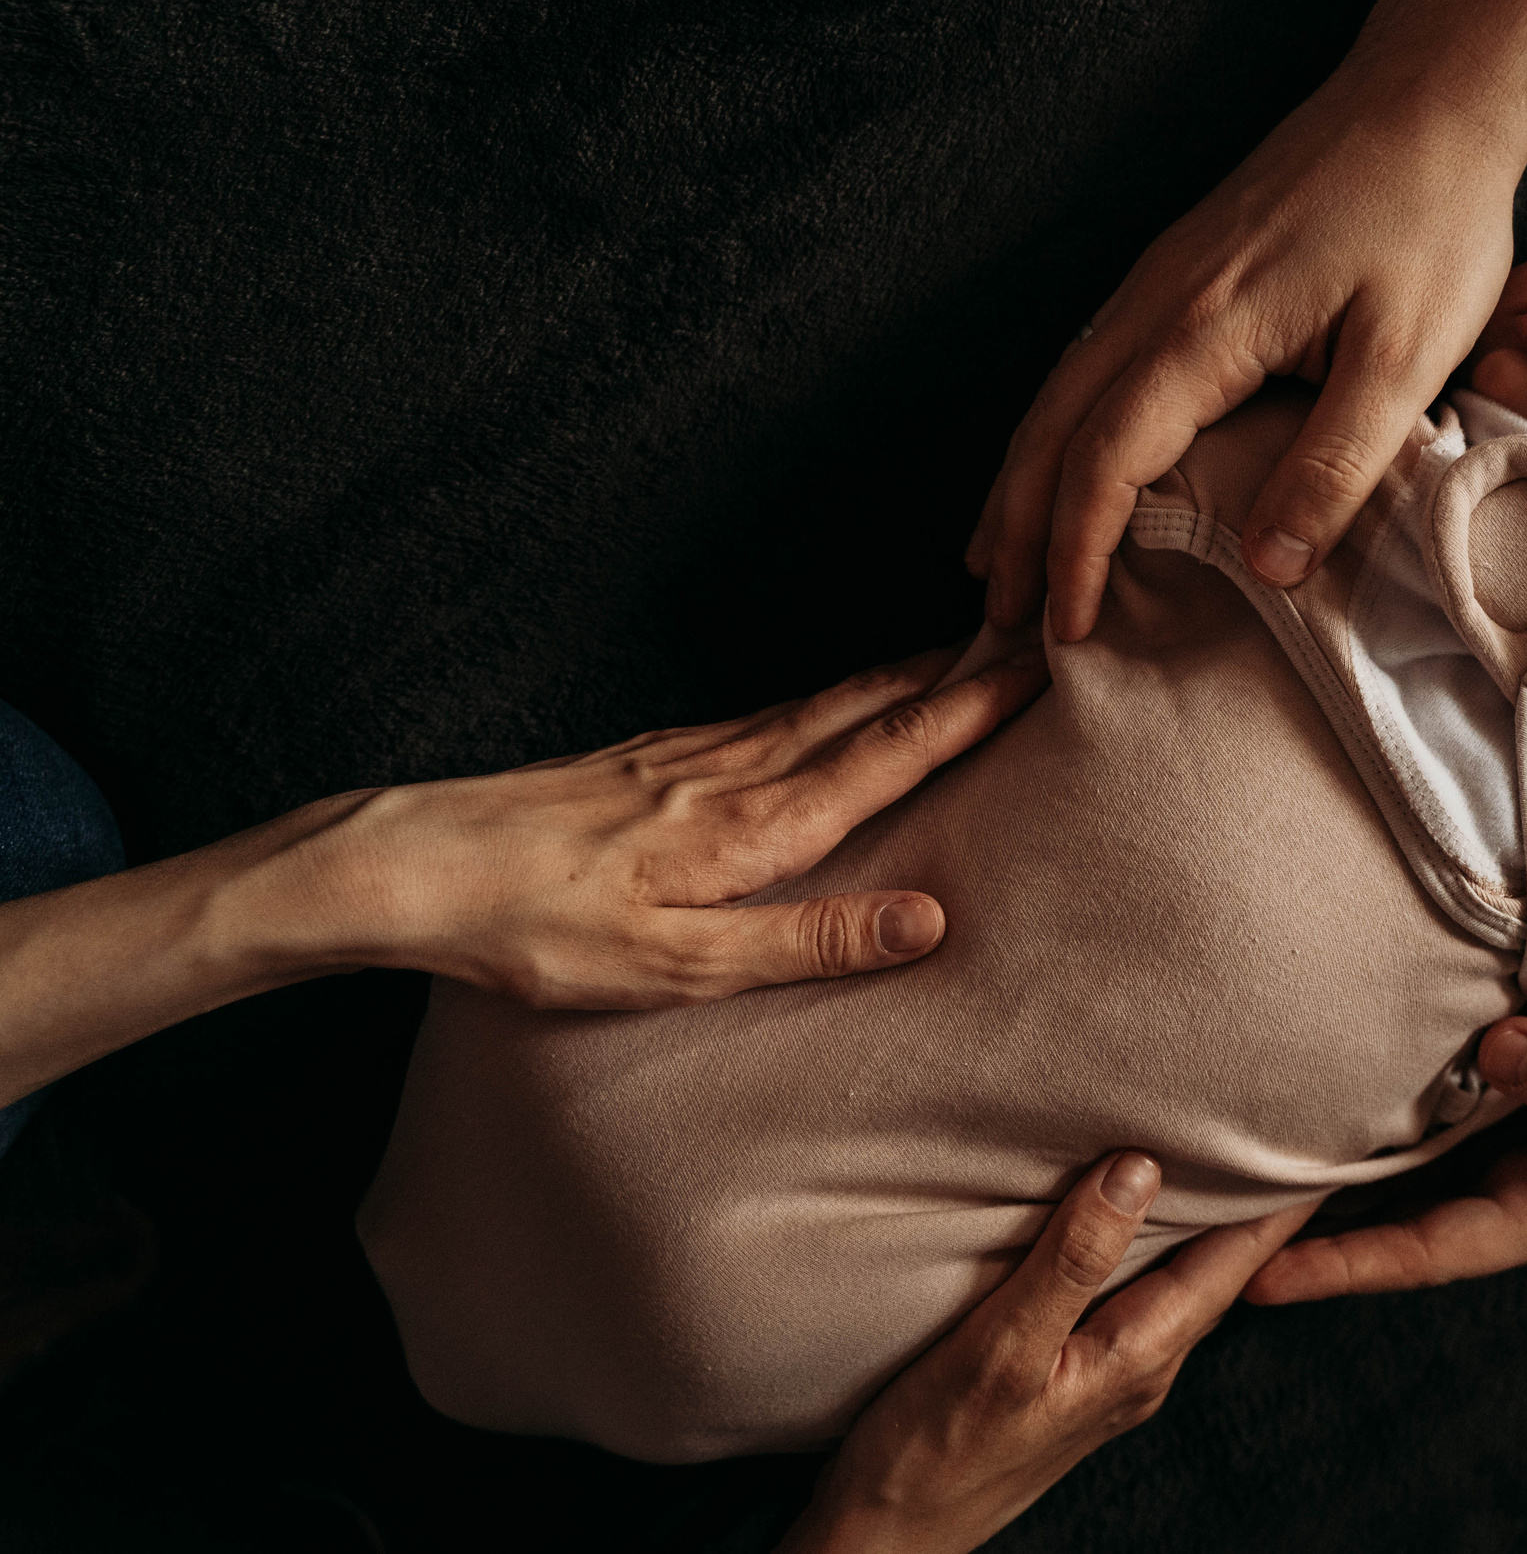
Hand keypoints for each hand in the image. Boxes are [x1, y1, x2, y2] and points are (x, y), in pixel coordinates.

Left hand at [262, 646, 1050, 1010]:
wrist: (411, 864)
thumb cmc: (538, 931)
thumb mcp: (680, 967)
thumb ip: (809, 941)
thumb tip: (931, 920)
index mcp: (753, 826)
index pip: (891, 753)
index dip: (974, 708)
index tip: (1046, 664)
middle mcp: (731, 771)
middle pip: (869, 705)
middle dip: (957, 667)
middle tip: (1033, 628)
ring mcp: (688, 754)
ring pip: (822, 701)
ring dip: (901, 672)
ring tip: (962, 651)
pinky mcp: (649, 755)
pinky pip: (769, 711)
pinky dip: (830, 693)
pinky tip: (832, 697)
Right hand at [781, 1154, 1316, 1553]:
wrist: (886, 1538)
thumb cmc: (934, 1450)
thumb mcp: (1001, 1348)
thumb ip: (1072, 1261)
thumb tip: (1139, 1169)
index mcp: (1141, 1355)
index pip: (1239, 1256)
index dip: (1284, 1194)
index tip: (1323, 1130)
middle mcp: (1144, 1365)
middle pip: (1224, 1264)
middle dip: (1260, 1197)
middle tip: (1290, 1120)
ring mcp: (1113, 1374)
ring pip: (1184, 1278)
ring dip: (1209, 1218)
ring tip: (1231, 1151)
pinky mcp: (1076, 1374)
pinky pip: (1140, 1292)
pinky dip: (1156, 1243)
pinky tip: (1141, 1219)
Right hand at [967, 68, 1523, 640]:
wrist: (1429, 94)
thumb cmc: (1431, 221)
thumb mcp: (1408, 356)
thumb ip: (1335, 465)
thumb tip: (1269, 568)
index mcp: (1203, 329)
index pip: (1104, 461)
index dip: (1075, 551)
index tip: (1067, 627)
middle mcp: (1157, 300)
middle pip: (1050, 429)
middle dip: (1016, 528)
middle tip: (999, 618)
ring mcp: (1160, 277)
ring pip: (1057, 392)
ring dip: (1021, 480)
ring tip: (998, 556)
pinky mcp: (1180, 266)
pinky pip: (1087, 361)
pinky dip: (1056, 429)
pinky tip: (1061, 461)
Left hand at [1245, 1002, 1526, 1301]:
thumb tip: (1496, 1049)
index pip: (1424, 1251)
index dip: (1341, 1266)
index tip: (1254, 1276)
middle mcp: (1525, 1184)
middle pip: (1399, 1217)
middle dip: (1313, 1223)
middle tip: (1211, 1214)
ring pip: (1415, 1160)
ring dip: (1340, 1159)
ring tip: (1242, 1146)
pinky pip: (1448, 1102)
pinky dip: (1391, 1096)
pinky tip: (1338, 1069)